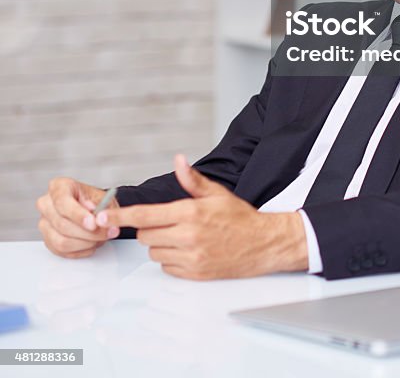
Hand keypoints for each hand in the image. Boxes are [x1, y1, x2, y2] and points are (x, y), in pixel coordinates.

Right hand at [36, 178, 119, 258]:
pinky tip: (90, 243)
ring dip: (84, 243)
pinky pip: (62, 252)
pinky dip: (80, 250)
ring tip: (99, 238)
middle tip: (105, 232)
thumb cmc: (95, 201)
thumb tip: (96, 215)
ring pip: (61, 241)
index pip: (62, 202)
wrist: (94, 211)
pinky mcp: (47, 240)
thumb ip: (101, 205)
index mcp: (59, 187)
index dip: (78, 215)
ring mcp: (44, 223)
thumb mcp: (104, 198)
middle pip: (62, 224)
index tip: (93, 224)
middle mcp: (47, 204)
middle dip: (87, 233)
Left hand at [99, 154, 307, 280]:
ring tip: (182, 236)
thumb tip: (178, 160)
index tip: (102, 218)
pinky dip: (171, 259)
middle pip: (146, 235)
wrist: (262, 244)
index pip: (145, 215)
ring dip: (161, 244)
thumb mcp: (216, 193)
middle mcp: (187, 236)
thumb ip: (192, 179)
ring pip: (154, 252)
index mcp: (190, 213)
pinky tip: (187, 250)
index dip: (121, 216)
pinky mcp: (194, 274)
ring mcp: (190, 258)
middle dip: (151, 227)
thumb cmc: (239, 217)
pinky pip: (167, 267)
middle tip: (170, 222)